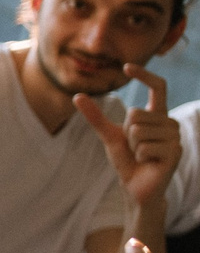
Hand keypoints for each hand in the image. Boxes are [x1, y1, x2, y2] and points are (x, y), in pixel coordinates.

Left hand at [77, 68, 177, 207]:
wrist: (136, 186)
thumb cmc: (126, 159)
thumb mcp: (109, 135)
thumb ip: (96, 117)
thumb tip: (77, 96)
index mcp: (157, 115)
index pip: (159, 87)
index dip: (144, 75)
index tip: (126, 67)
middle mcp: (170, 122)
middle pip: (136, 114)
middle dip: (126, 133)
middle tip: (134, 147)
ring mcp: (175, 137)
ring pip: (139, 130)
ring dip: (133, 146)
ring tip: (141, 155)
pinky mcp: (175, 152)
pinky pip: (144, 147)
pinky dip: (139, 156)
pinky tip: (147, 162)